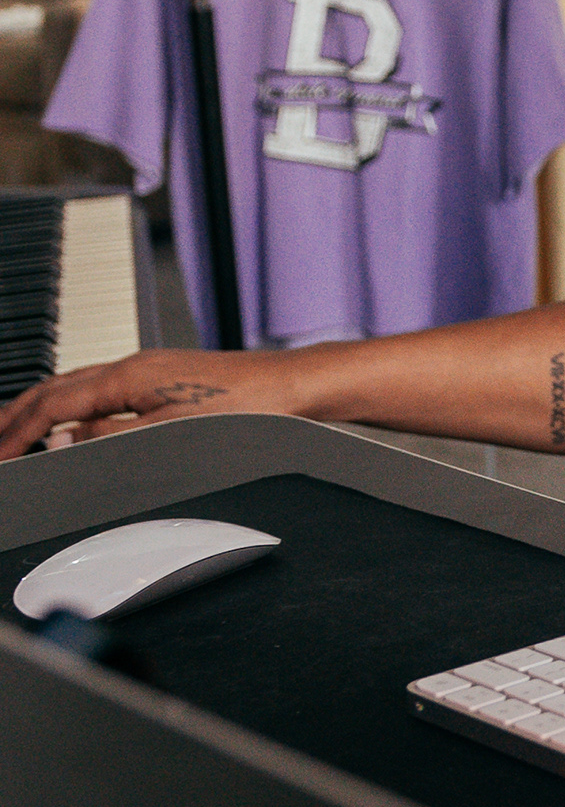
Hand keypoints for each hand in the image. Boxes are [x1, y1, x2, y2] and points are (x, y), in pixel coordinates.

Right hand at [0, 348, 308, 462]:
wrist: (294, 388)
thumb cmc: (250, 406)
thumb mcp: (173, 432)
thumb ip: (113, 436)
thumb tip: (66, 439)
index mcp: (129, 376)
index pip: (53, 404)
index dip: (16, 432)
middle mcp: (134, 367)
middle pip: (55, 389)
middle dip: (13, 415)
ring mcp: (149, 371)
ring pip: (75, 386)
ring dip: (38, 408)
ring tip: (12, 430)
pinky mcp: (165, 380)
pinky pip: (99, 389)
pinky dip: (70, 406)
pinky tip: (71, 419)